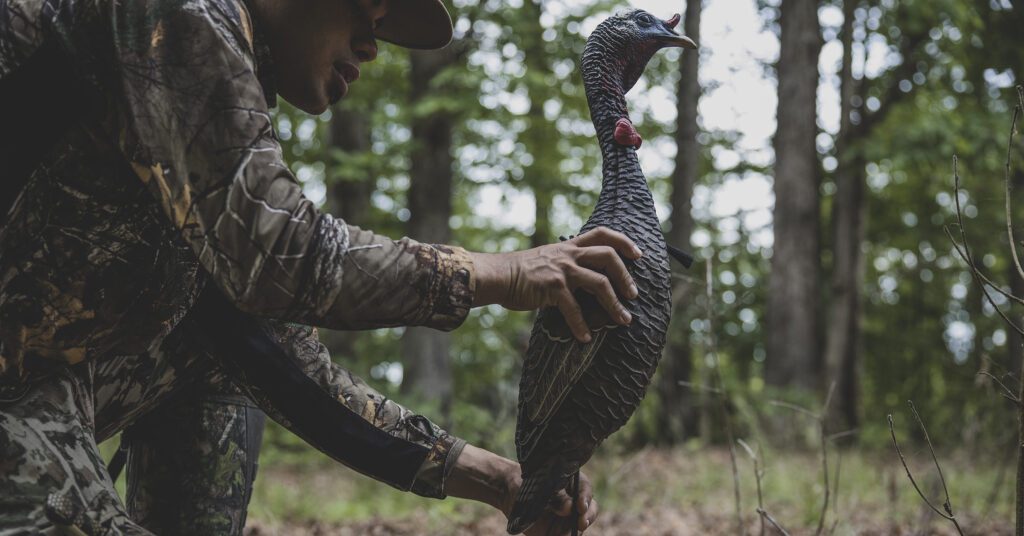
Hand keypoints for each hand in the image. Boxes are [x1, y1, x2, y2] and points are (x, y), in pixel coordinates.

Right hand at [469, 227, 642, 341]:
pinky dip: (581, 326)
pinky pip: (574, 309)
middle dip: (626, 276)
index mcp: (569, 247)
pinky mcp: (553, 288)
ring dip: (615, 304)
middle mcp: (569, 255)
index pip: (602, 234)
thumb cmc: (521, 272)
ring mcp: (562, 271)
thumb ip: (566, 263)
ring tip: (623, 320)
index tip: (638, 254)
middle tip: (633, 294)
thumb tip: (586, 279)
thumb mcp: (547, 258)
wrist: (498, 275)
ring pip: (600, 283)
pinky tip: (585, 338)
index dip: (623, 241)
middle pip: (608, 257)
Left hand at [504, 470, 598, 535]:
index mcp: (573, 484)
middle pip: (590, 510)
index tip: (580, 506)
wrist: (510, 495)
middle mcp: (574, 502)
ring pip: (579, 527)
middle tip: (580, 522)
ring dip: (575, 531)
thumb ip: (556, 498)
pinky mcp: (558, 532)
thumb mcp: (540, 489)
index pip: (585, 489)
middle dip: (588, 516)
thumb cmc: (527, 485)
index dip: (586, 498)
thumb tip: (570, 508)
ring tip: (564, 535)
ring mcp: (568, 519)